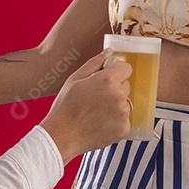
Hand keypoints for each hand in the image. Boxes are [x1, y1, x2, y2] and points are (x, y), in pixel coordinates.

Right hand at [38, 48, 131, 163]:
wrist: (62, 135)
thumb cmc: (65, 106)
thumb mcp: (75, 78)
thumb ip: (95, 63)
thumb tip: (109, 52)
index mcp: (108, 80)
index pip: (126, 68)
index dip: (116, 72)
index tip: (107, 78)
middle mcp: (118, 96)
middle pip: (126, 85)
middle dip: (115, 88)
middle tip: (97, 97)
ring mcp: (123, 114)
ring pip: (126, 103)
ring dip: (116, 105)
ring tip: (97, 112)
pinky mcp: (124, 129)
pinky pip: (125, 119)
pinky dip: (116, 121)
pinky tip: (100, 123)